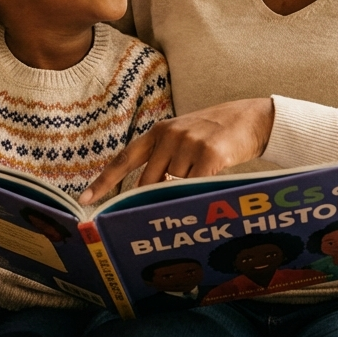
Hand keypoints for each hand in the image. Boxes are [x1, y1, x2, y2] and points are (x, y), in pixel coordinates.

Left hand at [78, 97, 274, 203]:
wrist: (252, 119)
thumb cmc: (216, 135)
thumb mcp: (184, 139)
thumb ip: (164, 162)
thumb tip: (147, 197)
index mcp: (158, 132)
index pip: (124, 159)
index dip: (104, 182)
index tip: (85, 201)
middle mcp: (169, 136)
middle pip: (148, 183)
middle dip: (151, 201)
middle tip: (155, 217)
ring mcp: (189, 144)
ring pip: (175, 187)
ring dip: (186, 192)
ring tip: (203, 180)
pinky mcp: (209, 155)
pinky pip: (195, 187)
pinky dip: (199, 193)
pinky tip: (209, 185)